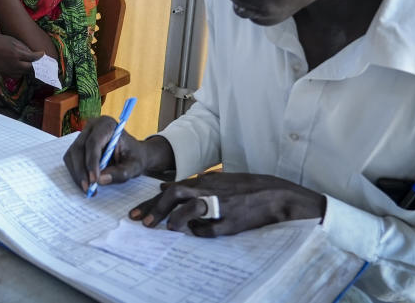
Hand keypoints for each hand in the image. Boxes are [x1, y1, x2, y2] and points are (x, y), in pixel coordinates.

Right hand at [0, 34, 42, 77]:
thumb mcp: (13, 41)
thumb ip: (24, 48)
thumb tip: (34, 54)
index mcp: (16, 54)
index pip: (32, 58)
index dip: (39, 56)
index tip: (43, 54)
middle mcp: (13, 64)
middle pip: (30, 68)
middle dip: (35, 65)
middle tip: (39, 61)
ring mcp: (8, 70)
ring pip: (24, 73)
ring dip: (28, 69)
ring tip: (29, 63)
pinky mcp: (4, 74)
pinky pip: (17, 75)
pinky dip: (20, 72)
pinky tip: (20, 66)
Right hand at [63, 117, 155, 192]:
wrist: (132, 154)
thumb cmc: (134, 157)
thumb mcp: (134, 166)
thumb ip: (120, 173)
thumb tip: (101, 179)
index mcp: (107, 125)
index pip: (94, 142)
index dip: (92, 161)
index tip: (94, 179)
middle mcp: (91, 126)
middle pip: (79, 147)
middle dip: (82, 170)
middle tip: (88, 188)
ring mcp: (82, 135)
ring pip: (72, 155)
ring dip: (77, 173)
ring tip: (88, 189)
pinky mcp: (77, 146)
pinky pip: (71, 160)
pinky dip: (76, 173)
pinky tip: (86, 183)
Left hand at [129, 172, 326, 236]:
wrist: (277, 195)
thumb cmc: (246, 188)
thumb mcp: (217, 181)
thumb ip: (191, 184)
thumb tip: (164, 186)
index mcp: (205, 180)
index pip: (172, 188)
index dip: (152, 202)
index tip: (137, 213)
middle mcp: (210, 189)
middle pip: (176, 193)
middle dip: (155, 208)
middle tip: (142, 222)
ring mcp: (221, 204)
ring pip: (192, 206)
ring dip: (175, 218)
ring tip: (165, 228)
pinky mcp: (233, 220)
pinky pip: (211, 229)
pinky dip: (200, 232)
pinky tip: (195, 234)